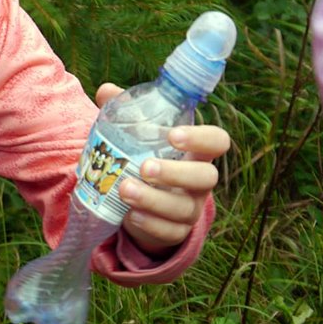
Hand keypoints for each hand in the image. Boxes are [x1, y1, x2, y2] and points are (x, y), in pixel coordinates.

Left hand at [94, 83, 231, 255]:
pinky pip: (170, 232)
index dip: (202, 138)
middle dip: (176, 173)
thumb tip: (105, 91)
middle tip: (144, 167)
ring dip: (154, 199)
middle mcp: (199, 182)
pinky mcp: (175, 232)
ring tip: (124, 189)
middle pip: (206, 177)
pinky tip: (129, 214)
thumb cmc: (143, 161)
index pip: (217, 141)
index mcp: (196, 153)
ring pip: (184, 208)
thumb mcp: (135, 138)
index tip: (173, 135)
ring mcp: (190, 209)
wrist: (138, 206)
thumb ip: (124, 114)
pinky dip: (149, 224)